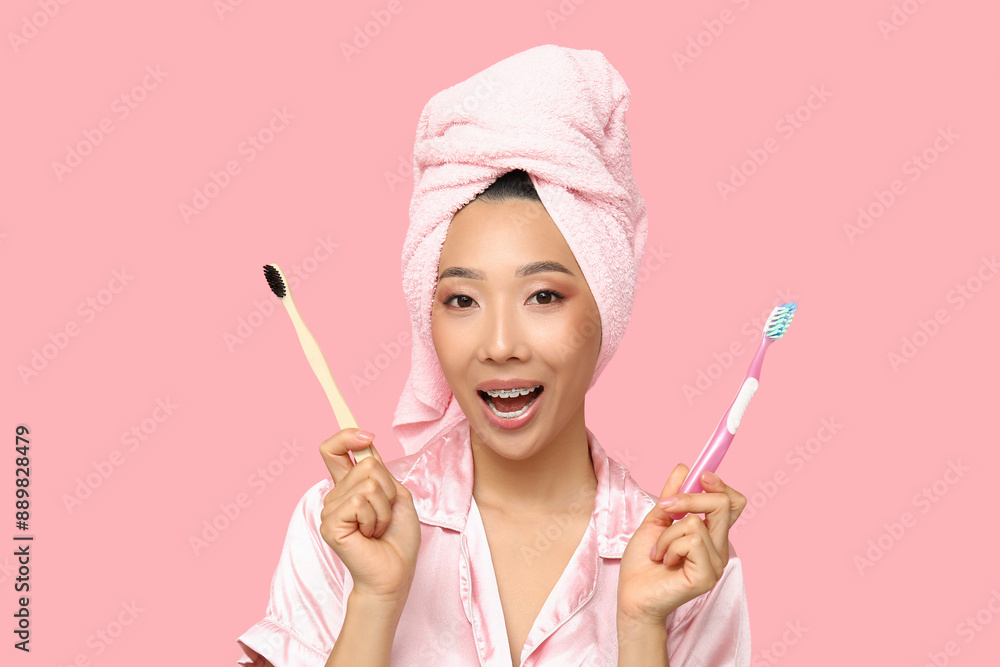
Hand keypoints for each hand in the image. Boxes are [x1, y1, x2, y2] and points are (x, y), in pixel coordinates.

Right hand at [318, 428, 420, 606]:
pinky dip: (375, 518)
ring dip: (383, 508)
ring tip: (377, 528)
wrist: (396, 571)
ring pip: (368, 483)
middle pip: (366, 464)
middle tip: (384, 516)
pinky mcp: (331, 524)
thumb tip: (365, 444)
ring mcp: (330, 509)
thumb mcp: (395, 494)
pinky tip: (369, 535)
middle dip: (387, 489)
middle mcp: (335, 495)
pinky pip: (359, 502)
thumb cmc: (397, 537)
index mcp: (348, 486)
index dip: (346, 435)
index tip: (367, 436)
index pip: (333, 449)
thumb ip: (378, 470)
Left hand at [617, 463, 746, 625]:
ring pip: (697, 522)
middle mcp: (719, 548)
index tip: (702, 475)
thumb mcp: (656, 520)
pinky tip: (664, 561)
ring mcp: (716, 563)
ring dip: (668, 533)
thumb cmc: (643, 562)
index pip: (733, 503)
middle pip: (723, 504)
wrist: (631, 595)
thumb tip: (684, 468)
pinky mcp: (707, 576)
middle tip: (665, 508)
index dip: (721, 485)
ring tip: (659, 551)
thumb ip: (672, 496)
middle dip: (689, 498)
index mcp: (711, 534)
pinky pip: (691, 541)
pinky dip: (669, 546)